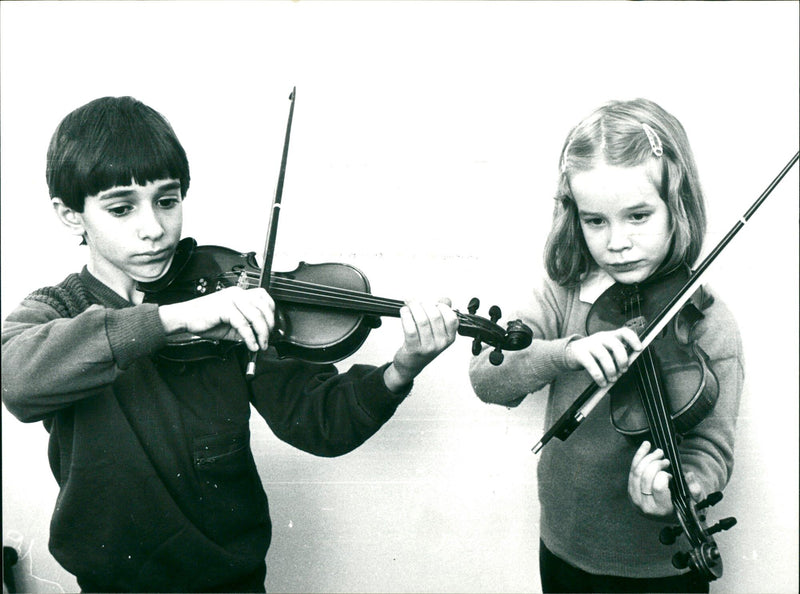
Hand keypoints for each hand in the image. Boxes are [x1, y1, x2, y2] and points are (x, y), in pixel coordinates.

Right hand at [158, 287, 274, 351]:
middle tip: (267, 339)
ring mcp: (231, 299)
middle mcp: (237, 293)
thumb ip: (246, 327)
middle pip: (263, 307)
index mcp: (239, 294)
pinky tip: (251, 345)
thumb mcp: (231, 325)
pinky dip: (250, 337)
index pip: (264, 297)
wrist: (185, 318)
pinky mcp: (225, 308)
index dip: (271, 312)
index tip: (271, 327)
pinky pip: (243, 324)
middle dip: (269, 326)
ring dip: (262, 333)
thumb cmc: (206, 320)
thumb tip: (261, 337)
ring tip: (261, 345)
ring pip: (256, 316)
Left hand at [383, 300, 458, 391]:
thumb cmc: (424, 345)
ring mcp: (428, 348)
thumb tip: (446, 299)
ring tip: (408, 304)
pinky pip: (410, 328)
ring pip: (422, 320)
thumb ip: (442, 313)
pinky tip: (404, 311)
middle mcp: (441, 344)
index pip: (451, 317)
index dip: (441, 306)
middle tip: (415, 301)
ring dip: (413, 307)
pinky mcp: (414, 349)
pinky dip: (406, 316)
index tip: (431, 302)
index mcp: (449, 338)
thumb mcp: (437, 331)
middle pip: (435, 315)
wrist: (411, 365)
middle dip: (424, 304)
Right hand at [565, 327, 641, 386]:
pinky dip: (599, 376)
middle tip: (623, 371)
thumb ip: (616, 355)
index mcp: (610, 336)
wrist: (570, 352)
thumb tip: (626, 367)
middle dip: (622, 359)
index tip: (639, 349)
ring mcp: (590, 344)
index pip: (624, 332)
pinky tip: (602, 382)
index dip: (634, 339)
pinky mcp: (580, 353)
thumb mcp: (606, 350)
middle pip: (616, 344)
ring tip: (612, 379)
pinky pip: (592, 365)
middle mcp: (601, 337)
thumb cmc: (593, 353)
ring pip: (604, 356)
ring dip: (611, 370)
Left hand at [628, 440, 701, 516]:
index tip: (670, 474)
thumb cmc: (683, 506)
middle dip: (656, 463)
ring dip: (647, 457)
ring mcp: (635, 498)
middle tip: (666, 460)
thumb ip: (695, 490)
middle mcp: (646, 506)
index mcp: (662, 509)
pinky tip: (646, 445)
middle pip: (645, 477)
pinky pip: (632, 470)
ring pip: (636, 472)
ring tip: (659, 452)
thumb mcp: (694, 501)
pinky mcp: (630, 490)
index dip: (664, 476)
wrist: (668, 514)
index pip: (658, 486)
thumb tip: (689, 474)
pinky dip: (639, 456)